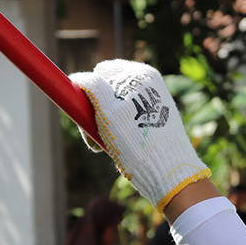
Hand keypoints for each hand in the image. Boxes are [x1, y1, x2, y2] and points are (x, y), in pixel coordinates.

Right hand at [70, 60, 210, 211]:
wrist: (168, 171)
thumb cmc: (137, 139)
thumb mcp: (109, 111)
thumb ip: (92, 87)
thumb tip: (77, 78)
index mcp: (142, 74)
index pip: (101, 72)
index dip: (88, 91)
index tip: (87, 113)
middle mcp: (149, 86)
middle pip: (106, 92)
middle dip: (95, 113)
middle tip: (94, 136)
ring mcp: (152, 104)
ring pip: (112, 110)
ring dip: (102, 127)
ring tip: (106, 146)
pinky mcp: (153, 122)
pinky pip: (124, 123)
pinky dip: (116, 134)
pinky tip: (118, 149)